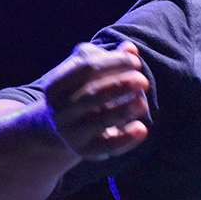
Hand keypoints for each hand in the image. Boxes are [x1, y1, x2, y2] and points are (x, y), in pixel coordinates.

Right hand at [40, 41, 149, 160]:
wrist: (63, 127)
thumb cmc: (81, 90)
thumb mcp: (88, 72)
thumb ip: (108, 59)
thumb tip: (130, 48)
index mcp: (56, 84)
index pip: (85, 68)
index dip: (113, 62)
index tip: (135, 61)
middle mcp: (60, 109)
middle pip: (91, 94)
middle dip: (119, 85)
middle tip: (143, 81)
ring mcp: (72, 132)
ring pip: (99, 121)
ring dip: (123, 110)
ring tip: (142, 103)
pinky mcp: (86, 151)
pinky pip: (107, 146)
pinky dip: (126, 138)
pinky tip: (142, 129)